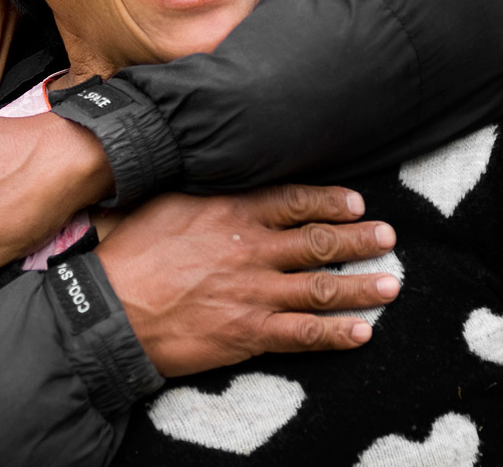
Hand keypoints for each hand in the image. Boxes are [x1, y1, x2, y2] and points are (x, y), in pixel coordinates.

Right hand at [95, 184, 399, 376]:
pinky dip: (336, 333)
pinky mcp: (248, 333)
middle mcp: (251, 250)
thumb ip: (204, 191)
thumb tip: (217, 169)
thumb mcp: (166, 202)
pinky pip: (304, 334)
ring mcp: (253, 293)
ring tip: (391, 284)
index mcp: (232, 213)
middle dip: (358, 239)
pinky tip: (361, 332)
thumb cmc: (131, 253)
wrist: (111, 309)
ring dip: (361, 286)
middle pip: (318, 241)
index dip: (330, 201)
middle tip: (388, 237)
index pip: (294, 200)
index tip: (355, 203)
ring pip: (321, 287)